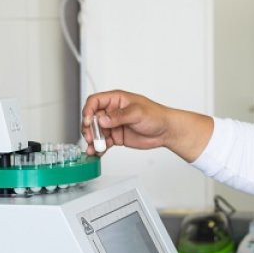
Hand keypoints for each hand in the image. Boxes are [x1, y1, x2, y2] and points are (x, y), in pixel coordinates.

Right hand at [81, 90, 212, 161]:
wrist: (166, 131)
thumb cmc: (156, 116)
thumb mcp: (137, 112)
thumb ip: (119, 116)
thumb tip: (102, 119)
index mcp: (116, 100)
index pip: (95, 101)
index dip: (88, 111)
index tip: (88, 122)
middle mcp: (112, 112)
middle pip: (92, 118)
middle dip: (89, 129)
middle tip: (91, 139)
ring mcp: (114, 125)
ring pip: (96, 132)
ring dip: (92, 141)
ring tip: (93, 149)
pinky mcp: (116, 137)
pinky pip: (103, 142)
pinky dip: (99, 148)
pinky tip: (97, 153)